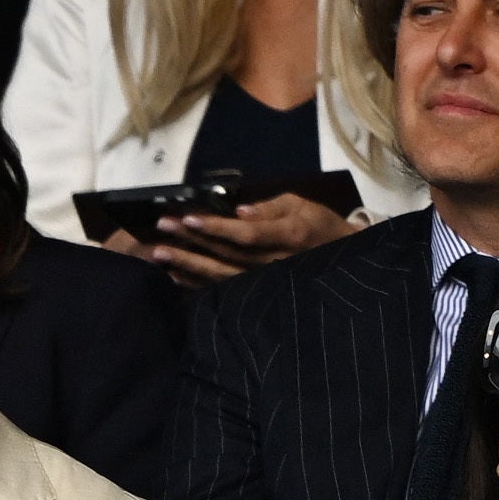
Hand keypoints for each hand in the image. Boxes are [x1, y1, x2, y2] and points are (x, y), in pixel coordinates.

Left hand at [142, 193, 361, 286]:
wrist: (339, 260)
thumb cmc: (318, 226)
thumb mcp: (301, 205)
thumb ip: (270, 208)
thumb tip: (240, 211)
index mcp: (286, 238)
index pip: (245, 235)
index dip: (216, 228)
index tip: (189, 219)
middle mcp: (273, 263)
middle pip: (226, 255)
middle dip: (191, 242)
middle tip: (162, 230)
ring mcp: (264, 283)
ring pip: (221, 276)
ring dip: (188, 265)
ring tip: (159, 254)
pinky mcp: (256, 294)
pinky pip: (223, 290)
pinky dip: (198, 283)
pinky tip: (175, 275)